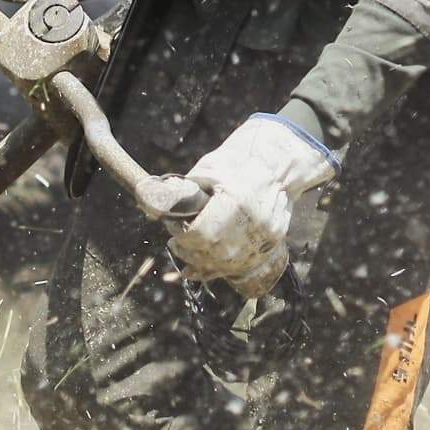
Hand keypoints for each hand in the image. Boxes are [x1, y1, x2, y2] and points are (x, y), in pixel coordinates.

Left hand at [168, 115, 335, 296]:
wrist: (278, 163)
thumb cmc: (238, 161)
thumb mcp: (207, 169)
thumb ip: (182, 191)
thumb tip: (150, 205)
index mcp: (237, 199)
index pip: (204, 234)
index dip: (184, 239)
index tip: (173, 234)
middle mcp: (255, 221)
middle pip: (216, 254)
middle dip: (191, 254)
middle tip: (177, 245)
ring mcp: (267, 234)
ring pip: (231, 265)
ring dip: (205, 265)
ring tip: (189, 255)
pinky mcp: (273, 242)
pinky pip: (245, 264)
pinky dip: (224, 268)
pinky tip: (207, 265)